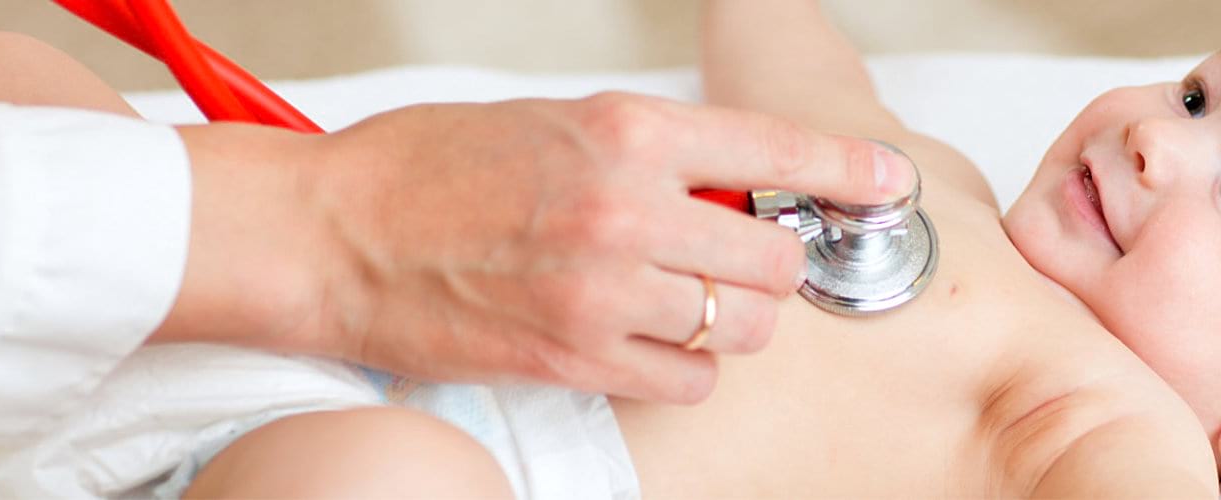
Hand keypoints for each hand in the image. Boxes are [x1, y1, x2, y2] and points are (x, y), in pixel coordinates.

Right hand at [157, 92, 914, 402]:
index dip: (848, 170)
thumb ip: (649, 149)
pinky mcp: (574, 357)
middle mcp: (627, 208)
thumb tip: (728, 179)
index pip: (776, 146)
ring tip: (680, 304)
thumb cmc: (428, 169)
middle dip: (770, 266)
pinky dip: (684, 370)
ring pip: (741, 329)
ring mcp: (604, 290)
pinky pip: (687, 380)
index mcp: (625, 130)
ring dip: (728, 322)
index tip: (886, 183)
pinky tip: (646, 345)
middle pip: (774, 258)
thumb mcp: (554, 120)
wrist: (333, 232)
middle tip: (738, 263)